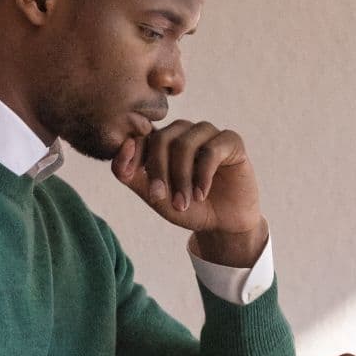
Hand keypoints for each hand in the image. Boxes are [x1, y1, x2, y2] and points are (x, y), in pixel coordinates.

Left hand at [110, 119, 262, 247]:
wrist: (223, 223)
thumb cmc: (187, 207)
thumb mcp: (154, 196)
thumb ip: (131, 174)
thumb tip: (123, 146)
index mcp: (161, 141)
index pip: (140, 137)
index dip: (133, 156)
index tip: (133, 177)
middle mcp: (183, 132)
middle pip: (161, 139)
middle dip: (158, 171)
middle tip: (161, 198)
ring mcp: (207, 133)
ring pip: (185, 144)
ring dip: (181, 177)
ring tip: (184, 203)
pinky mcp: (231, 141)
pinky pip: (211, 150)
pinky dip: (202, 175)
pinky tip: (201, 194)